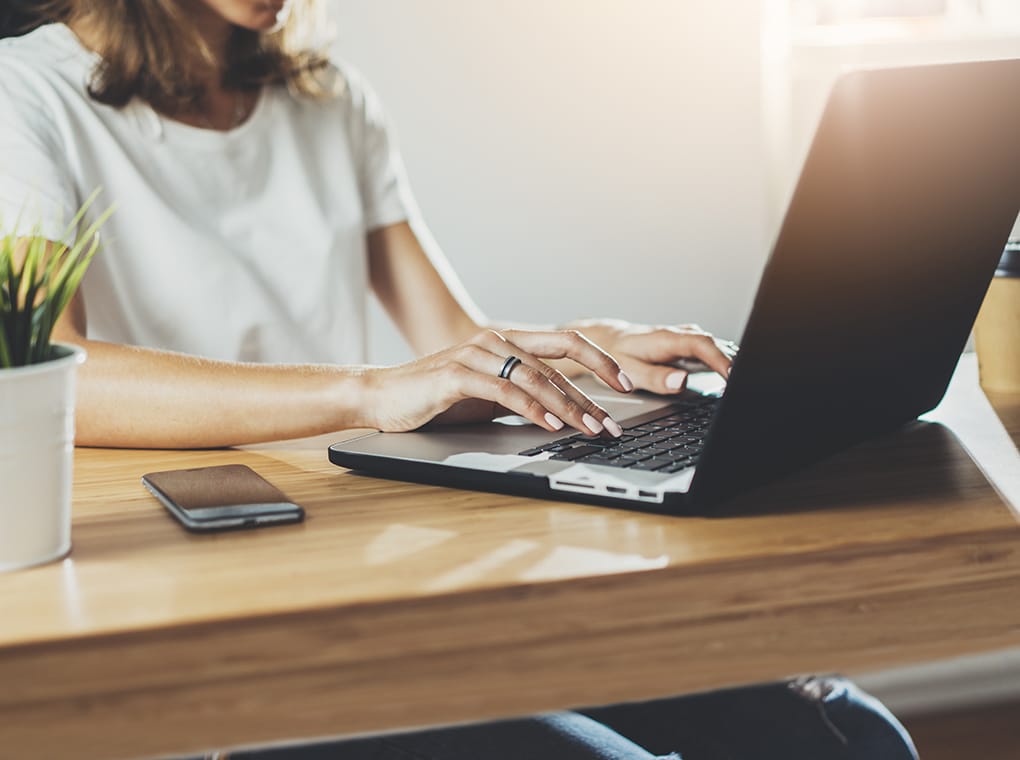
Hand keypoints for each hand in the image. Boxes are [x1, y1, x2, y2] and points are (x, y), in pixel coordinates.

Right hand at [360, 329, 633, 435]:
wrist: (382, 396)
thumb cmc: (436, 398)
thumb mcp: (488, 396)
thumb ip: (522, 395)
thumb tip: (564, 412)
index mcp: (508, 342)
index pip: (566, 343)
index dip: (601, 361)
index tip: (628, 384)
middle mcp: (497, 340)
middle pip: (559, 360)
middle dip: (593, 393)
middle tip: (614, 422)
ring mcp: (477, 353)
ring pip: (536, 377)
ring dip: (569, 406)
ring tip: (591, 430)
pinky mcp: (458, 374)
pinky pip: (506, 391)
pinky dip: (533, 409)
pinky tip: (552, 425)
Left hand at [567, 319, 736, 393]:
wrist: (608, 339)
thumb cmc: (617, 355)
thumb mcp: (629, 370)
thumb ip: (655, 378)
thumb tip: (681, 381)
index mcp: (666, 338)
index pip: (702, 344)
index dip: (720, 359)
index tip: (733, 377)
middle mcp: (679, 335)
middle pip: (715, 344)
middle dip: (735, 362)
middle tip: (747, 384)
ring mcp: (686, 338)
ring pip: (716, 345)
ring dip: (733, 360)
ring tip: (746, 381)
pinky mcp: (688, 345)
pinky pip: (712, 350)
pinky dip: (725, 360)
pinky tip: (733, 375)